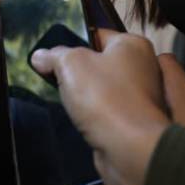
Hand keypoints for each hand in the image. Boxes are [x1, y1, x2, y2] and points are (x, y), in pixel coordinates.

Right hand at [31, 30, 184, 184]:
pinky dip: (95, 116)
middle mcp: (143, 67)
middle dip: (78, 72)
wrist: (130, 148)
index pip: (97, 35)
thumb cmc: (104, 97)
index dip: (74, 43)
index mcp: (133, 45)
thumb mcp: (70, 64)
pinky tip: (82, 120)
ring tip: (69, 103)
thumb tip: (40, 56)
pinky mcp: (135, 122)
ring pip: (103, 89)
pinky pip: (108, 112)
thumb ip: (54, 55)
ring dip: (86, 97)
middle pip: (100, 62)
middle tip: (58, 79)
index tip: (55, 57)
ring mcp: (141, 97)